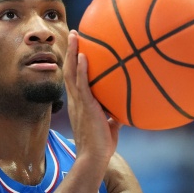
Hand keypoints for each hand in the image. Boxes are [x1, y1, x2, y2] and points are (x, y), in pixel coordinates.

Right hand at [64, 30, 120, 166]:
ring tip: (74, 35)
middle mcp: (75, 100)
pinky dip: (81, 69)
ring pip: (71, 72)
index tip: (76, 49)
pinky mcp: (86, 106)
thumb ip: (114, 117)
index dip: (73, 63)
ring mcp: (79, 102)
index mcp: (79, 104)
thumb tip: (125, 112)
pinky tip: (82, 55)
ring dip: (72, 52)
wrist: (94, 158)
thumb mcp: (110, 127)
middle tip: (74, 34)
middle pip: (68, 70)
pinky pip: (81, 84)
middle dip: (70, 51)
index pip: (74, 79)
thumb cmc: (101, 146)